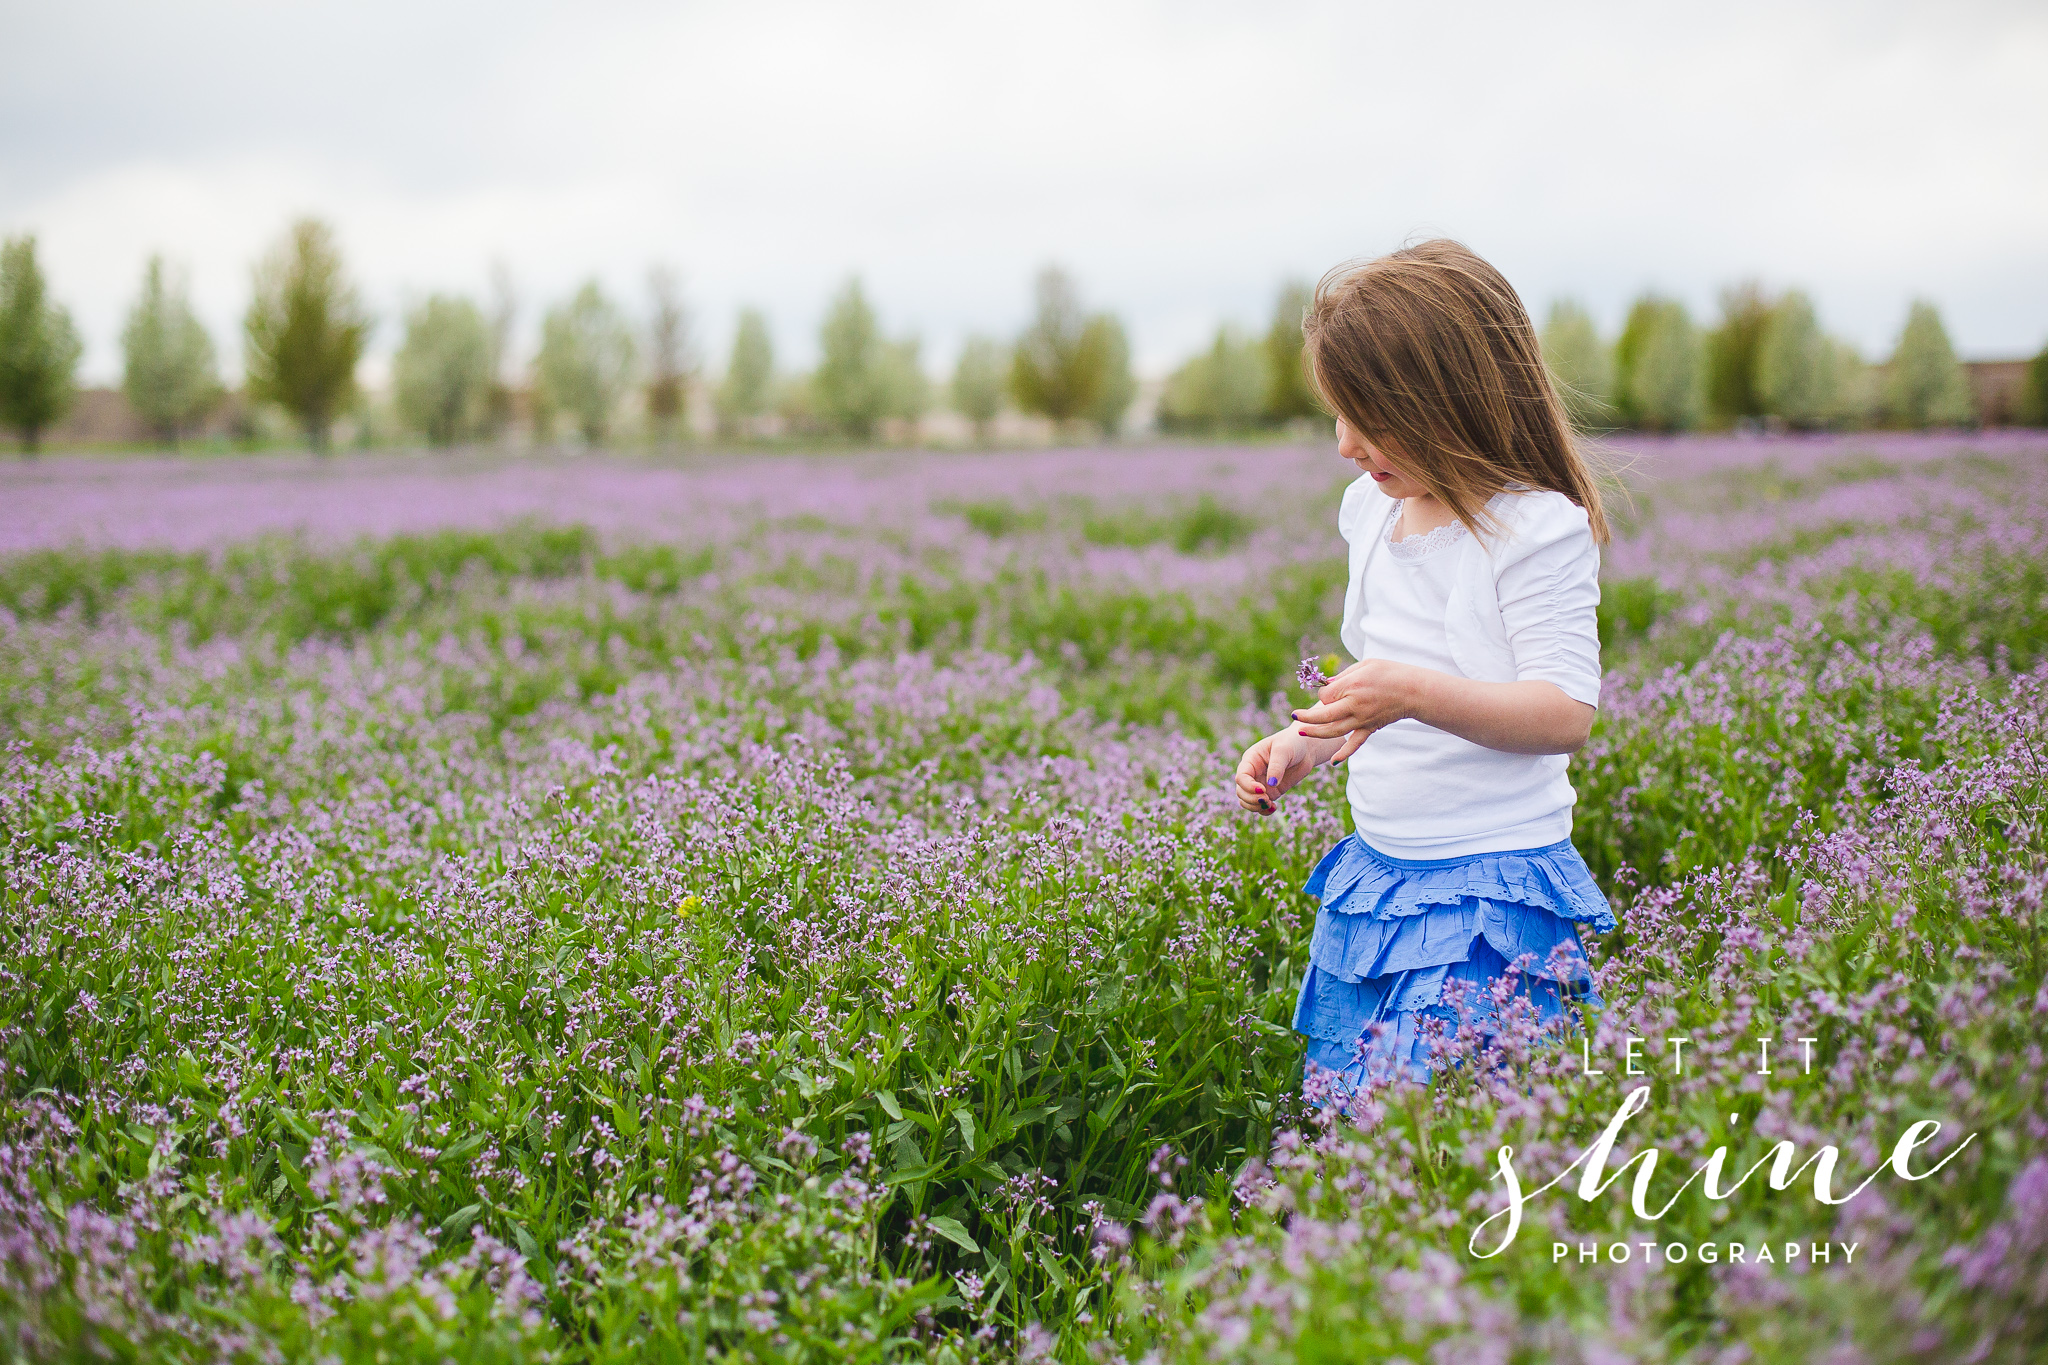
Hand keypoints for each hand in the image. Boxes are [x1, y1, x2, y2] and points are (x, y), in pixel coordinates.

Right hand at [1233, 727, 1338, 814]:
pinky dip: (1264, 810)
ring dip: (1255, 806)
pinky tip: (1274, 808)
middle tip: (1267, 799)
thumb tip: (1271, 784)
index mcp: (1251, 760)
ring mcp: (1260, 783)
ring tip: (1270, 804)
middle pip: (1241, 791)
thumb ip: (1277, 766)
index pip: (1241, 776)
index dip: (1248, 786)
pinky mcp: (1271, 792)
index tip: (1262, 790)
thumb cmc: (1292, 742)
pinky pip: (1261, 805)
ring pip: (1247, 801)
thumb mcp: (1284, 750)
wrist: (1306, 748)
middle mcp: (1252, 773)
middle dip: (1251, 798)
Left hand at [1289, 658, 1428, 763]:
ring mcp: (1362, 719)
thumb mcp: (1365, 665)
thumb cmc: (1389, 672)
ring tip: (1301, 732)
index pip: (1325, 695)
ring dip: (1316, 733)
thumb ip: (1344, 675)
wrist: (1414, 690)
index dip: (1323, 693)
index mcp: (1352, 686)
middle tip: (1294, 716)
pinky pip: (1355, 744)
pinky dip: (1344, 753)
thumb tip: (1329, 685)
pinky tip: (1333, 761)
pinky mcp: (1370, 728)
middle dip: (1306, 717)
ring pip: (1334, 731)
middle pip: (1323, 715)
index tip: (1329, 690)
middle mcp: (1354, 705)